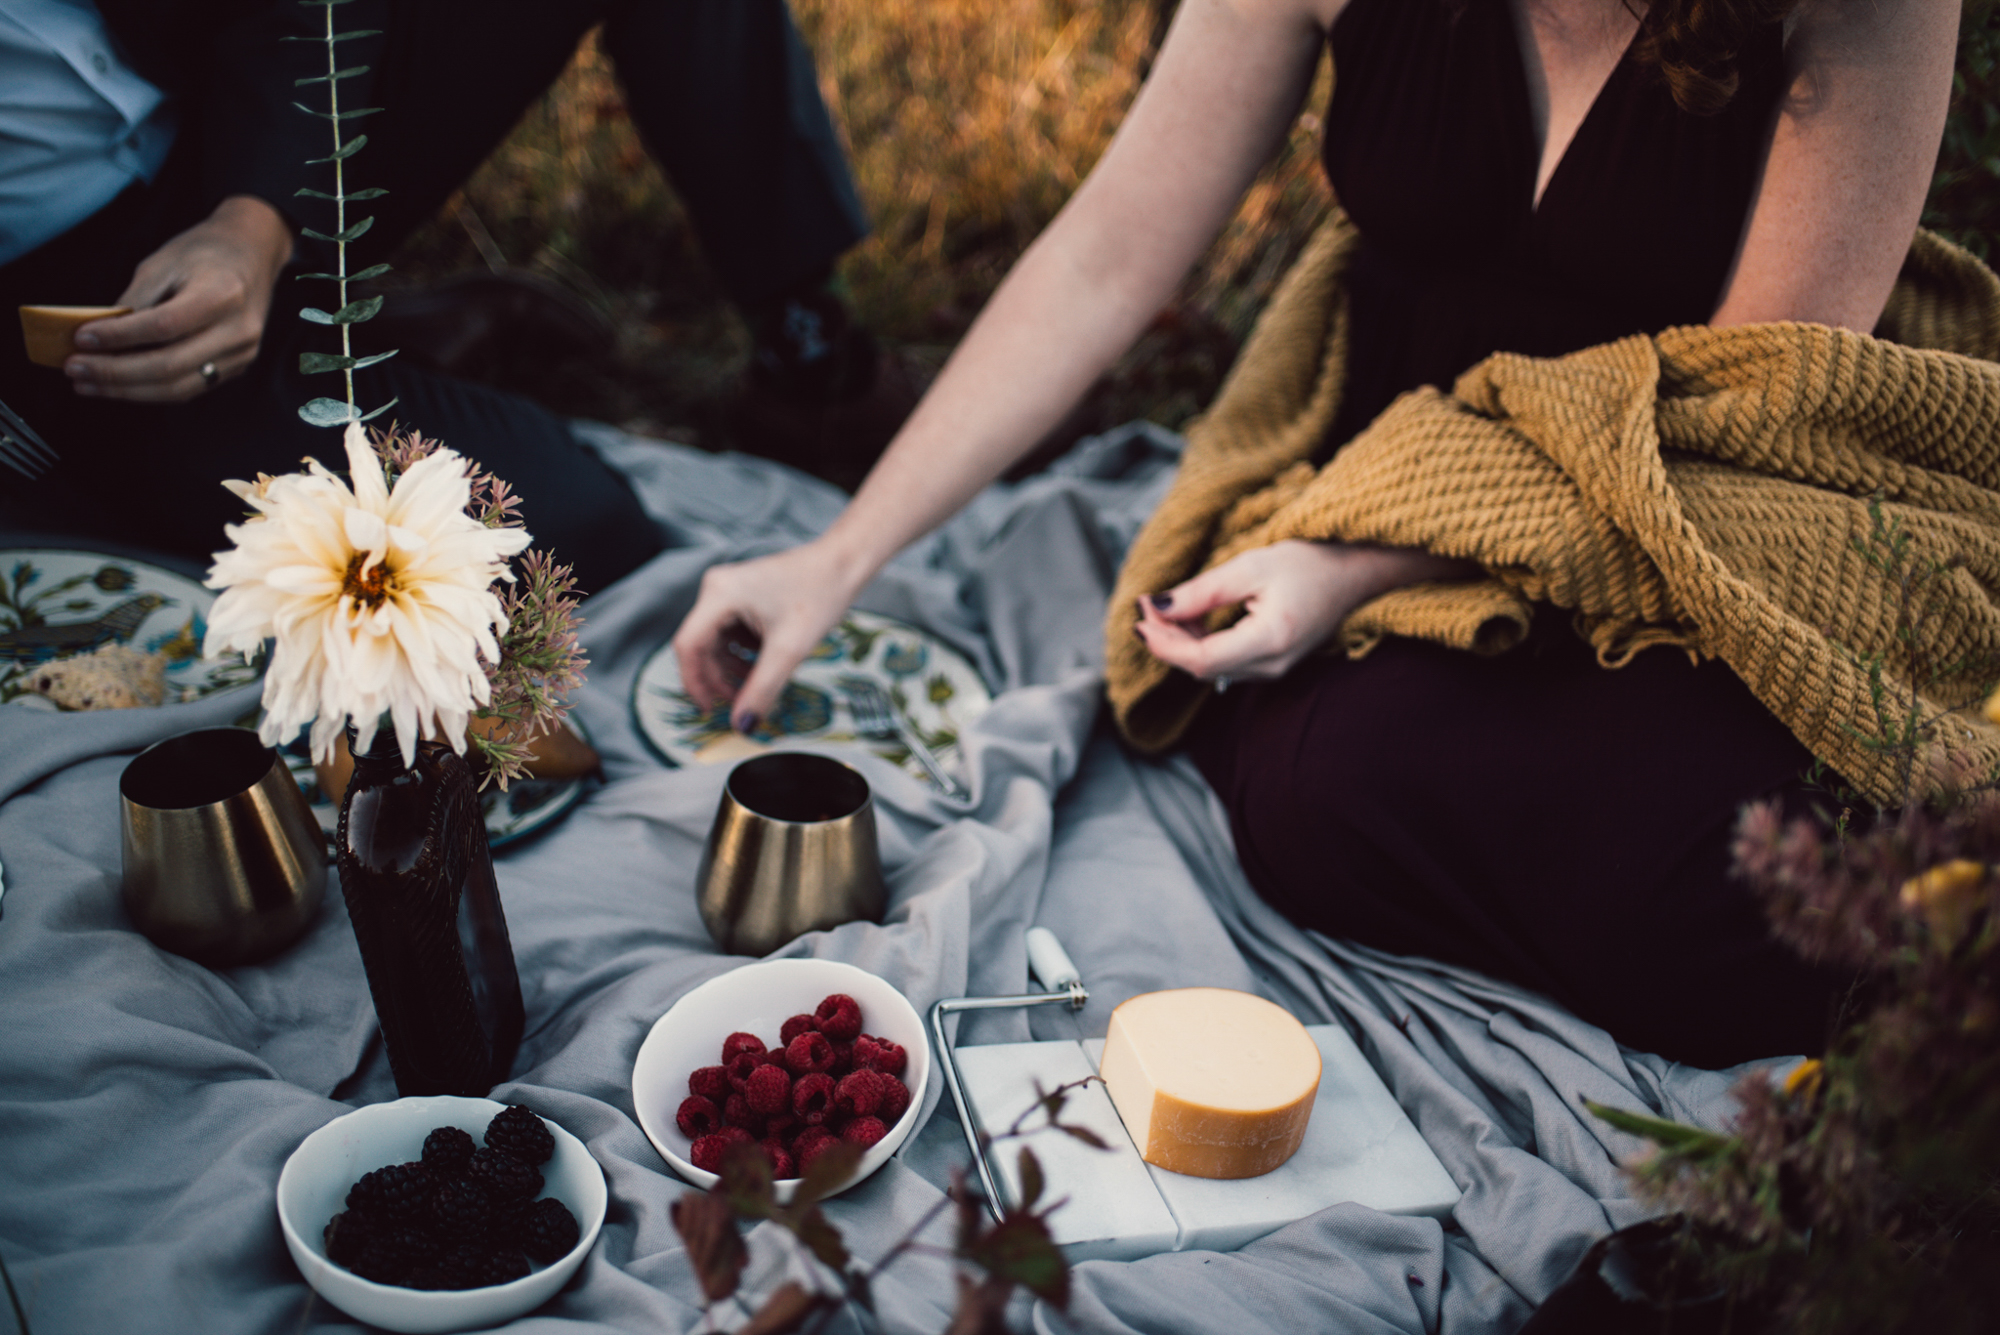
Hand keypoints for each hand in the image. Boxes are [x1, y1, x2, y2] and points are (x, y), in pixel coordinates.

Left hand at [65, 196, 293, 402]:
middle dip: (115, 372)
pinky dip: (148, 390)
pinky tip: (119, 385)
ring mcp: (241, 354)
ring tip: (88, 384)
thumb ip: (135, 300)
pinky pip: (188, 388)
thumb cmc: (205, 253)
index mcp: (221, 295)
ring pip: (178, 388)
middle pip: (170, 366)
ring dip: (127, 390)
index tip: (81, 339)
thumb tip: (97, 336)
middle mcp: (238, 331)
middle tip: (75, 369)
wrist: (252, 254)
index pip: (163, 326)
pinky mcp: (236, 368)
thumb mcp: (163, 262)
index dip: (119, 337)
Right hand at [671, 540, 871, 732]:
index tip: (710, 710)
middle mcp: (716, 588)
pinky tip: (765, 664)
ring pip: (717, 642)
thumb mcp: (790, 649)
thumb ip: (762, 690)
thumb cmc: (819, 595)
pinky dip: (743, 653)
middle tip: (740, 703)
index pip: (689, 646)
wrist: (844, 564)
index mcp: (720, 594)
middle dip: (719, 677)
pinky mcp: (742, 595)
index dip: (695, 682)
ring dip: (733, 667)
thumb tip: (741, 726)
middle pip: (701, 645)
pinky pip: (731, 632)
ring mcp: (728, 590)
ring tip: (758, 685)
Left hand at [1134, 540, 1471, 682]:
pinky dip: (1199, 645)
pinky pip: (1224, 665)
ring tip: (1164, 610)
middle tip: (1145, 606)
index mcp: (1270, 640)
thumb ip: (1201, 592)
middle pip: (1201, 668)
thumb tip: (1155, 607)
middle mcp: (1272, 665)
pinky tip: (1189, 620)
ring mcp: (1273, 671)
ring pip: (1209, 669)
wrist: (1352, 574)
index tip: (1139, 614)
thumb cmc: (1307, 563)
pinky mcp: (1270, 666)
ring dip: (1180, 643)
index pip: (1201, 658)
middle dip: (1166, 640)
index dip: (1164, 642)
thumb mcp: (1250, 567)